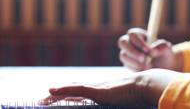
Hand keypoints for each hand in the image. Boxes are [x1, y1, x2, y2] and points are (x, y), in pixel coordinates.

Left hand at [40, 69, 181, 107]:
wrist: (149, 86)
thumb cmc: (143, 95)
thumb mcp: (128, 103)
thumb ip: (121, 104)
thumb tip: (122, 104)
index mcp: (104, 92)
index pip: (81, 93)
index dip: (68, 95)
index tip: (56, 100)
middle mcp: (97, 88)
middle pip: (72, 90)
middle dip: (56, 96)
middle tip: (40, 101)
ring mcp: (97, 89)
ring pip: (70, 90)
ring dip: (54, 96)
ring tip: (40, 100)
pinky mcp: (98, 91)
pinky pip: (77, 90)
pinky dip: (63, 91)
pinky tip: (51, 91)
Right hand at [118, 28, 183, 71]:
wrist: (164, 67)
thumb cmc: (165, 54)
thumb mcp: (167, 49)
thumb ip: (161, 47)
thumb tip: (152, 52)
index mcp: (139, 35)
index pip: (132, 34)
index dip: (138, 42)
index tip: (148, 50)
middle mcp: (131, 42)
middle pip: (122, 42)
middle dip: (132, 51)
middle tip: (144, 59)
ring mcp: (127, 53)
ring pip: (124, 56)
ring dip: (136, 62)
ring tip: (150, 66)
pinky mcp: (128, 63)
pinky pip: (127, 65)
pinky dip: (137, 68)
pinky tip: (147, 70)